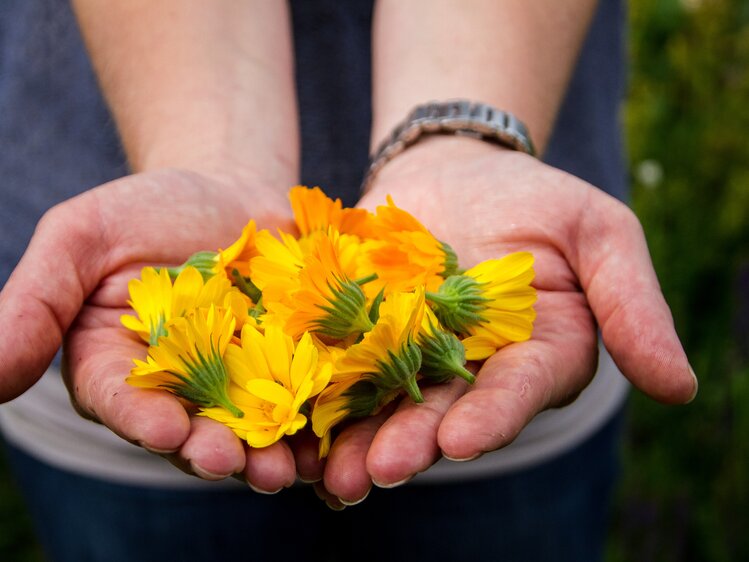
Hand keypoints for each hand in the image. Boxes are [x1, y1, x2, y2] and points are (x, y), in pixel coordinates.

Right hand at [0, 168, 297, 490]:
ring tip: (285, 467)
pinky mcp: (292, 369)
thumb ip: (35, 303)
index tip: (163, 428)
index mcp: (118, 367)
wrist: (230, 188)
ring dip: (266, 453)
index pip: (121, 401)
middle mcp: (178, 389)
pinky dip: (315, 422)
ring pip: (250, 429)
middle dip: (210, 449)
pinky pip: (304, 400)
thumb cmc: (148, 210)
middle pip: (191, 430)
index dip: (140, 418)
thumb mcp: (82, 238)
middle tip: (234, 463)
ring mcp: (239, 383)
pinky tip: (330, 439)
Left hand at [319, 136, 697, 502]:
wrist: (455, 169)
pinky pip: (340, 372)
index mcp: (535, 357)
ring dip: (358, 442)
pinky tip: (293, 428)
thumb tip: (681, 388)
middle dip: (412, 442)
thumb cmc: (534, 197)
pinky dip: (320, 400)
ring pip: (386, 408)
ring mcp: (412, 359)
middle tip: (379, 470)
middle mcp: (473, 373)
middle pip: (443, 414)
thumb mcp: (597, 232)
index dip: (492, 417)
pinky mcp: (362, 338)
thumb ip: (632, 304)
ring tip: (330, 473)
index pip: (517, 393)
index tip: (461, 440)